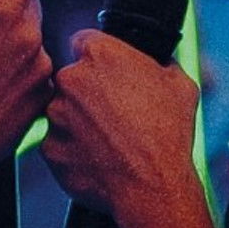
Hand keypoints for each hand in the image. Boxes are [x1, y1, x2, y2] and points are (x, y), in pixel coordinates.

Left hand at [42, 29, 201, 224]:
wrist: (152, 186)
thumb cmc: (169, 134)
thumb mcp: (179, 85)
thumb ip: (160, 63)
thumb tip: (158, 61)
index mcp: (100, 54)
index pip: (84, 42)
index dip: (97, 59)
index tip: (107, 75)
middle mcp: (70, 79)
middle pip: (71, 78)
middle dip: (87, 93)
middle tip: (113, 114)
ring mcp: (56, 115)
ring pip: (62, 112)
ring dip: (79, 122)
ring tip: (109, 141)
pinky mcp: (49, 148)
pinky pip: (58, 144)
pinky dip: (74, 151)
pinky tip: (99, 159)